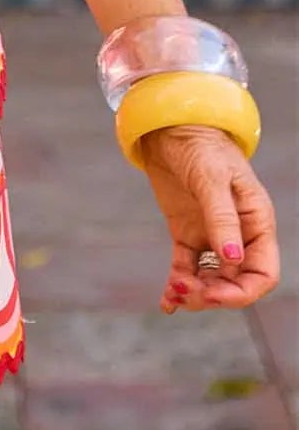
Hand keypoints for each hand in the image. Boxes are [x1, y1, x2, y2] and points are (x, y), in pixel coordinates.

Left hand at [139, 123, 280, 312]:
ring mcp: (212, 235)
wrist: (171, 127)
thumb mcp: (213, 179)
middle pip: (235, 282)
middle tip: (185, 293)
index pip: (263, 273)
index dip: (242, 292)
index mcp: (256, 223)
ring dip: (194, 293)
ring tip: (173, 294)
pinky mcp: (187, 233)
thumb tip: (231, 258)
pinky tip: (166, 301)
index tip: (214, 295)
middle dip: (213, 295)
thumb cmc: (202, 145)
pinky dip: (178, 284)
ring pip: (210, 279)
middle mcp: (238, 235)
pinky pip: (186, 267)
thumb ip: (222, 218)